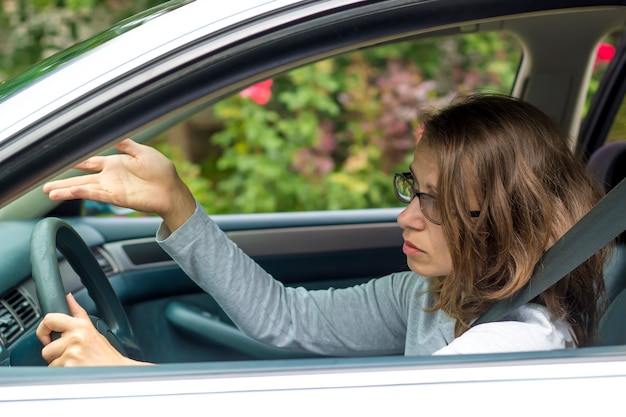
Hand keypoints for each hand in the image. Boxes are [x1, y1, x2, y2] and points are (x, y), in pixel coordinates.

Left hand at [36, 293, 147, 366]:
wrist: (118, 371)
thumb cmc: (106, 354)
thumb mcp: (93, 329)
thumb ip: (78, 313)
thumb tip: (68, 297)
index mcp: (80, 326)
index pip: (50, 319)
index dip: (43, 330)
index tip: (47, 337)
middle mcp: (76, 338)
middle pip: (46, 349)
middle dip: (56, 355)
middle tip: (73, 355)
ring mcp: (72, 354)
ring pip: (50, 363)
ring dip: (61, 365)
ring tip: (78, 363)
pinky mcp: (70, 368)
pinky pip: (55, 372)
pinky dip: (64, 374)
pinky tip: (78, 370)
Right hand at [43, 138, 195, 231]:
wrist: (171, 190)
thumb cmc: (162, 171)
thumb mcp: (144, 152)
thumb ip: (127, 145)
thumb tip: (114, 135)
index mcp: (116, 164)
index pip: (90, 162)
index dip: (76, 160)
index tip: (61, 158)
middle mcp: (110, 177)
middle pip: (81, 179)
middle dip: (63, 182)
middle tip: (45, 185)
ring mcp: (112, 189)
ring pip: (84, 189)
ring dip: (67, 190)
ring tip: (50, 193)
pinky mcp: (117, 198)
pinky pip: (97, 195)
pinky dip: (84, 193)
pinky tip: (71, 192)